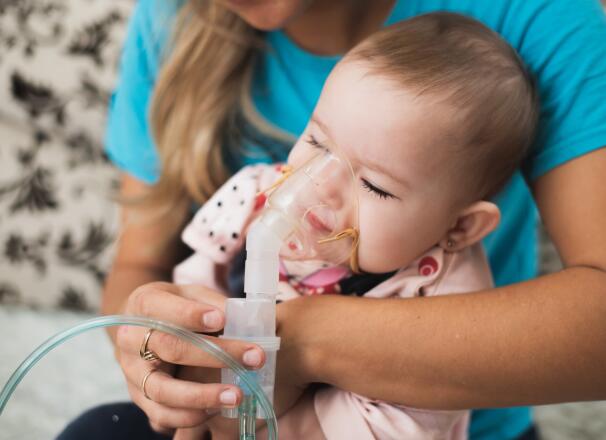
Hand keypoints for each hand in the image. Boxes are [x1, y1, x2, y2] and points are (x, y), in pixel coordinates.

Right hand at [114, 282, 265, 433]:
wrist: (141, 326)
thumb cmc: (174, 307)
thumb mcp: (190, 294)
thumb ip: (212, 303)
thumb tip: (242, 319)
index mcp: (144, 305)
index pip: (165, 309)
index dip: (192, 315)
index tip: (222, 319)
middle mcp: (131, 339)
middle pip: (170, 348)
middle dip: (215, 355)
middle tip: (254, 358)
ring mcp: (132, 371)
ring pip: (162, 389)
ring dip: (202, 396)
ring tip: (236, 395)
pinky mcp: (139, 397)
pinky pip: (161, 414)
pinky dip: (190, 416)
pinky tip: (217, 408)